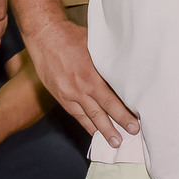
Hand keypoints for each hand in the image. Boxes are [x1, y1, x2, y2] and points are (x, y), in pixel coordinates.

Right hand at [28, 18, 138, 146]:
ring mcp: (68, 94)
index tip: (134, 125)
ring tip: (111, 143)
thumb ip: (107, 61)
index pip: (110, 101)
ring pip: (86, 117)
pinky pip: (75, 114)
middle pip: (100, 114)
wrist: (44, 36)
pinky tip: (93, 130)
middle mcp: (79, 89)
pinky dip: (85, 123)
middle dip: (114, 129)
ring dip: (99, 131)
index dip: (123, 115)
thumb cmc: (71, 37)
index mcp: (90, 76)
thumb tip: (124, 69)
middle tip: (124, 141)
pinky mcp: (60, 95)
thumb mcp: (94, 46)